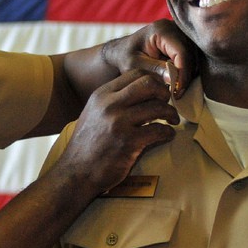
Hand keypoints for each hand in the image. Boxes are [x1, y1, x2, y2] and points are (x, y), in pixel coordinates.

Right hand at [57, 69, 178, 194]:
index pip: (135, 74)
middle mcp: (110, 105)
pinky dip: (168, 132)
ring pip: (157, 107)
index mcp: (102, 95)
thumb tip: (142, 92)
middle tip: (167, 103)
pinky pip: (158, 130)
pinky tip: (168, 135)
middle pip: (148, 84)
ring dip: (170, 113)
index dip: (153, 80)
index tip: (159, 91)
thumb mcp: (94, 113)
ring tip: (172, 120)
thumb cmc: (88, 145)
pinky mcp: (128, 143)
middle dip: (164, 92)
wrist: (76, 173)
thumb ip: (113, 101)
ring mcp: (119, 123)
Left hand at [102, 19, 194, 98]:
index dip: (183, 72)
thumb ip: (153, 69)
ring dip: (188, 73)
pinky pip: (192, 57)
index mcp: (161, 30)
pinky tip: (178, 81)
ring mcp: (180, 32)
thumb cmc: (125, 57)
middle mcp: (174, 27)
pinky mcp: (183, 40)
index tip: (178, 90)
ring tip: (177, 89)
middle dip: (187, 75)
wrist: (122, 51)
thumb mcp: (134, 65)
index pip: (181, 51)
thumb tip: (173, 78)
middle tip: (178, 93)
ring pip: (194, 56)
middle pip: (191, 53)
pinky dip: (187, 70)